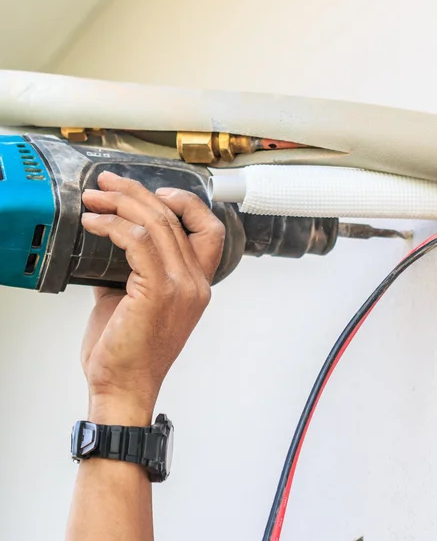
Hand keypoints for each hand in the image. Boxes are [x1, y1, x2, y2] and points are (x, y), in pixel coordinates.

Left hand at [79, 172, 224, 424]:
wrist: (124, 388)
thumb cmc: (128, 352)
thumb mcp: (137, 300)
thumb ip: (133, 268)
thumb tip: (111, 240)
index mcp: (197, 284)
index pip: (209, 230)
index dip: (185, 203)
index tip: (153, 192)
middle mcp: (196, 283)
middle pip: (175, 219)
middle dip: (137, 194)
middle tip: (108, 184)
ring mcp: (182, 286)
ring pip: (157, 224)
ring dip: (121, 205)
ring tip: (95, 200)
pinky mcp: (158, 291)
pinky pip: (137, 242)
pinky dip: (113, 227)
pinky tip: (93, 225)